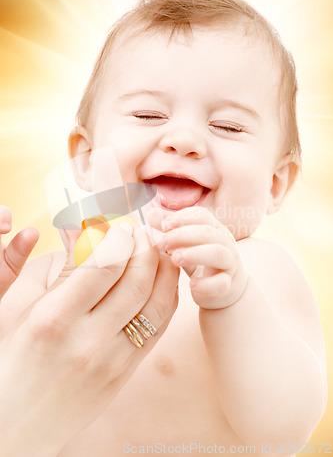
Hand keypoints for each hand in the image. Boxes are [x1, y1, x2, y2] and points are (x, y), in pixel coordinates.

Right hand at [0, 224, 178, 455]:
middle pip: (137, 281)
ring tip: (155, 251)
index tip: (120, 226)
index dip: (119, 238)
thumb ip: (57, 265)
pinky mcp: (126, 373)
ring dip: (163, 269)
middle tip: (140, 232)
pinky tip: (161, 279)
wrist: (16, 422)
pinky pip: (158, 328)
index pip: (104, 266)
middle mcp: (88, 341)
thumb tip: (81, 227)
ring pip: (157, 304)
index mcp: (53, 319)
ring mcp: (112, 361)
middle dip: (145, 247)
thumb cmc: (10, 357)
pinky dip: (166, 297)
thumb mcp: (21, 307)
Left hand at [149, 206, 247, 308]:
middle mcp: (224, 242)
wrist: (224, 289)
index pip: (202, 215)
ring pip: (217, 254)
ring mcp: (229, 263)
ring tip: (175, 259)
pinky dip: (207, 284)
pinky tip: (192, 285)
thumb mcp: (185, 244)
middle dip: (182, 235)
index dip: (182, 218)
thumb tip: (152, 214)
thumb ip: (171, 229)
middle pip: (207, 232)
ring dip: (194, 254)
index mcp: (213, 228)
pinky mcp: (228, 285)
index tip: (164, 225)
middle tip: (162, 243)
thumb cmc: (200, 262)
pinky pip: (221, 283)